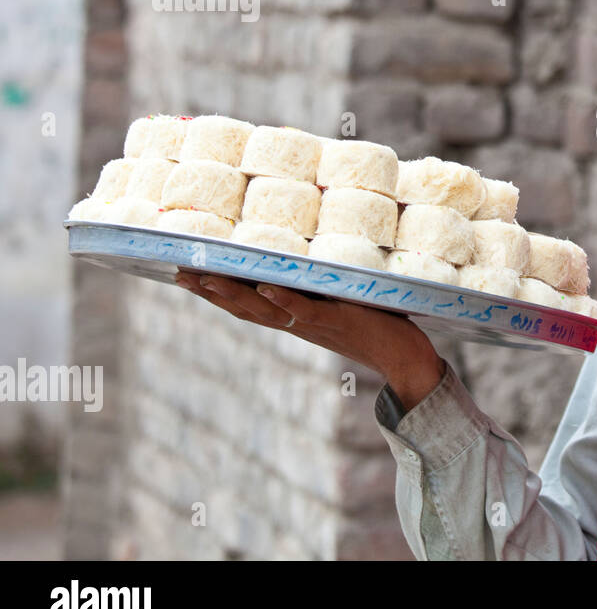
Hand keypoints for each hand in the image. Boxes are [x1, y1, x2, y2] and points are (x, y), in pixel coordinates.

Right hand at [173, 269, 444, 409]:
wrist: (406, 357)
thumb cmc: (376, 323)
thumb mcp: (338, 298)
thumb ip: (319, 282)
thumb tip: (305, 251)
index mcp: (293, 316)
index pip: (246, 304)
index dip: (214, 291)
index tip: (183, 271)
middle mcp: (297, 322)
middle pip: (244, 308)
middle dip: (210, 291)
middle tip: (178, 271)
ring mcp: (315, 323)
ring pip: (266, 310)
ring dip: (236, 294)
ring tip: (207, 276)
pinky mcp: (339, 320)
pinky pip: (307, 310)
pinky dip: (285, 299)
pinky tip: (267, 285)